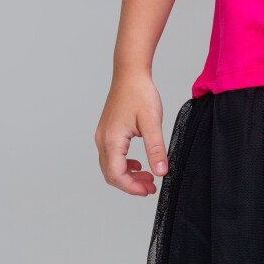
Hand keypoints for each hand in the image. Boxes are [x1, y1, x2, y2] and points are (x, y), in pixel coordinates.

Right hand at [95, 72, 167, 195]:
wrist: (130, 74)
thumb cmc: (140, 94)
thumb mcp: (152, 123)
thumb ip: (156, 149)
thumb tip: (161, 172)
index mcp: (112, 140)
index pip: (116, 175)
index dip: (132, 187)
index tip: (150, 189)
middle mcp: (102, 140)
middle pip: (111, 174)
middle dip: (131, 184)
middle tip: (152, 187)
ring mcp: (102, 136)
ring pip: (110, 167)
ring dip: (128, 175)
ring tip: (148, 177)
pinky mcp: (107, 132)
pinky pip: (111, 157)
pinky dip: (124, 165)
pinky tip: (139, 163)